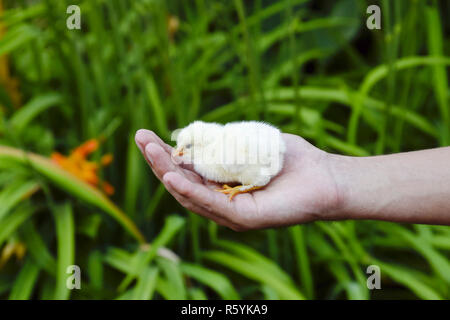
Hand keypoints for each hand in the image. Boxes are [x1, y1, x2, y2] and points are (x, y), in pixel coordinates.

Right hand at [135, 129, 342, 230]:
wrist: (327, 177)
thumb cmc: (292, 159)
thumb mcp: (251, 144)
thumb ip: (225, 142)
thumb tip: (198, 134)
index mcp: (222, 184)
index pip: (187, 170)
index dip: (166, 154)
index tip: (148, 136)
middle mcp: (222, 201)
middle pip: (182, 183)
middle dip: (159, 161)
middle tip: (140, 138)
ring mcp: (231, 212)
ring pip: (191, 195)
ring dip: (167, 173)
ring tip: (150, 151)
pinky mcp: (244, 219)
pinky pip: (212, 205)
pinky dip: (191, 191)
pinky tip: (172, 177)